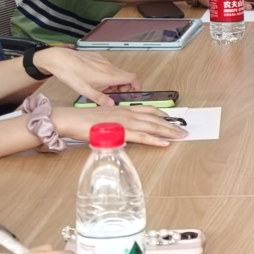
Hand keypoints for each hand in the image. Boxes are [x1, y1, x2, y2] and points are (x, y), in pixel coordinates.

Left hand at [31, 46, 141, 104]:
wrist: (59, 58)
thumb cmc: (70, 73)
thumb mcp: (84, 90)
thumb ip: (100, 99)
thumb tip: (112, 105)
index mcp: (108, 75)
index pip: (133, 78)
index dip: (137, 86)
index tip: (133, 93)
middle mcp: (109, 67)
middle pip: (126, 76)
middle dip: (124, 87)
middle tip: (113, 95)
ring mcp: (103, 61)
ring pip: (117, 72)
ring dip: (115, 81)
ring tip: (102, 89)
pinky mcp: (97, 58)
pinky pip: (109, 67)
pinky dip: (108, 75)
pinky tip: (95, 80)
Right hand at [53, 103, 185, 147]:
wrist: (70, 119)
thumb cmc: (84, 120)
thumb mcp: (105, 119)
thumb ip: (117, 124)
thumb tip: (124, 131)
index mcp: (124, 109)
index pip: (149, 110)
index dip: (163, 115)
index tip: (173, 120)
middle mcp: (127, 113)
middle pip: (154, 118)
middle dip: (171, 125)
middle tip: (183, 131)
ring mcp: (124, 121)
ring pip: (151, 126)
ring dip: (167, 131)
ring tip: (180, 136)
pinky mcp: (119, 132)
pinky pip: (140, 136)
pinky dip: (153, 139)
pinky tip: (163, 143)